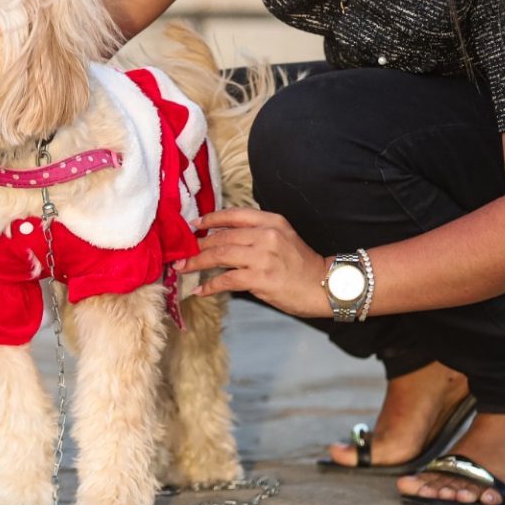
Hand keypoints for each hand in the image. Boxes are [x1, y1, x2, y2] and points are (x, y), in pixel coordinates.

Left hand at [174, 208, 329, 318]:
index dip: (211, 218)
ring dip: (197, 263)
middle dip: (198, 245)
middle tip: (182, 253)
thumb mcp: (283, 237)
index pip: (234, 215)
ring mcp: (262, 256)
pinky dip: (210, 286)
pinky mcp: (259, 278)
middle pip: (222, 236)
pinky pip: (226, 280)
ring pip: (219, 255)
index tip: (195, 224)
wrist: (323, 285)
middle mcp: (266, 235)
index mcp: (271, 221)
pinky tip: (200, 290)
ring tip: (182, 268)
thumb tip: (224, 239)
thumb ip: (257, 234)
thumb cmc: (302, 264)